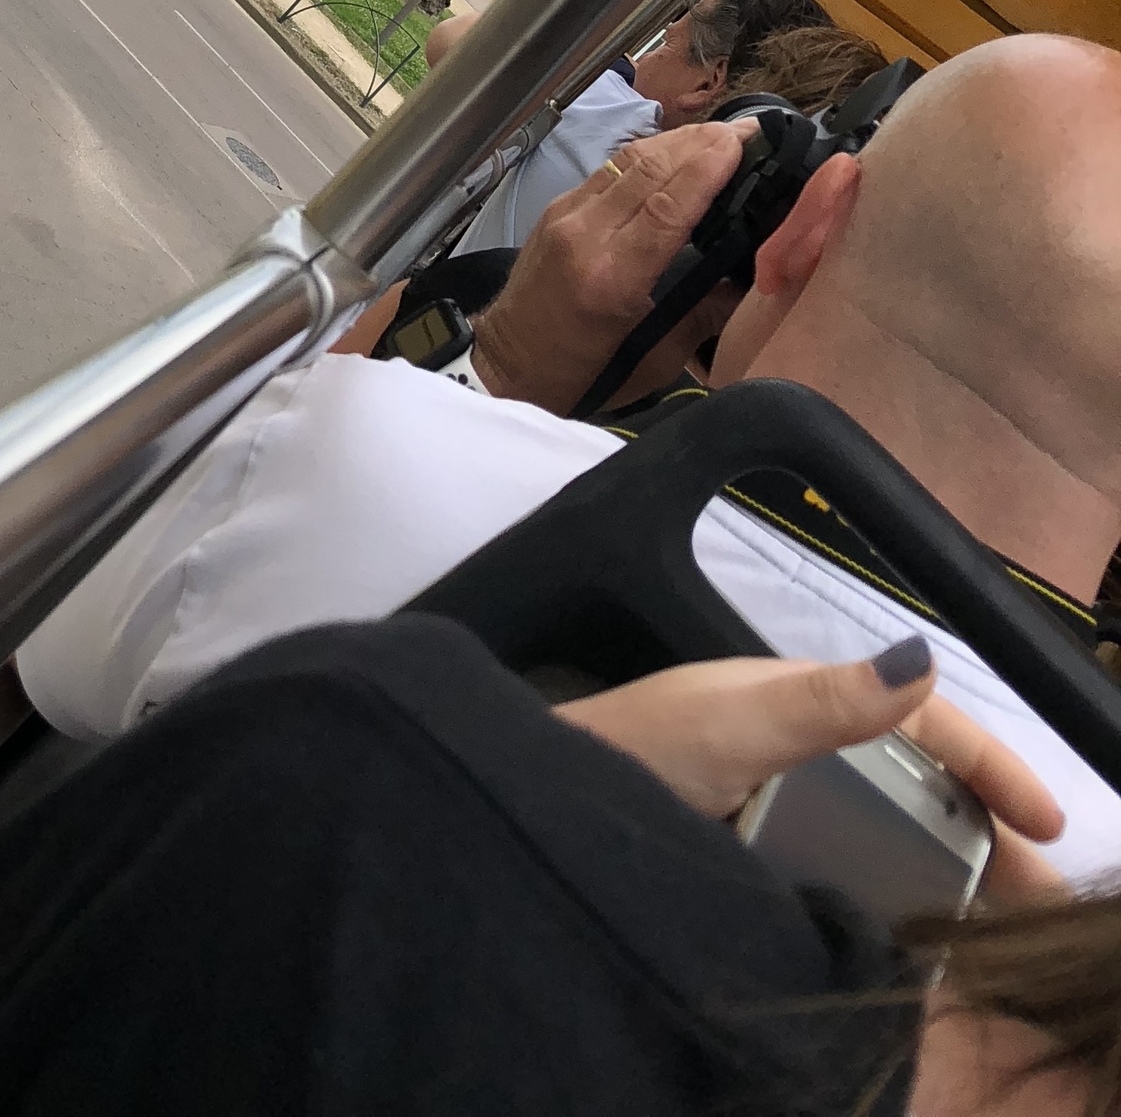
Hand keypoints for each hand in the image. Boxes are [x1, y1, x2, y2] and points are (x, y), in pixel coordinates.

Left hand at [470, 119, 755, 412]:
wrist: (508, 362)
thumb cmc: (582, 371)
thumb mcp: (655, 360)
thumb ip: (704, 317)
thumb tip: (754, 282)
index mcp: (612, 278)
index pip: (666, 206)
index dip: (706, 169)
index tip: (743, 143)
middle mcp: (584, 234)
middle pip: (648, 169)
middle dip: (700, 142)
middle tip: (747, 129)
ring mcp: (565, 214)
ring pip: (627, 160)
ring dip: (676, 140)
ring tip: (720, 133)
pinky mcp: (556, 207)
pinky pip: (609, 169)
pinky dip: (648, 154)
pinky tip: (677, 151)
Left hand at [557, 644, 1066, 905]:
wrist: (544, 802)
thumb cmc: (633, 751)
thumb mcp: (734, 725)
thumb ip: (821, 702)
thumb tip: (920, 659)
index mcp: (803, 697)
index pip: (923, 723)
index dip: (991, 767)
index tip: (1047, 826)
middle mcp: (799, 737)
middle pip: (917, 776)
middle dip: (983, 828)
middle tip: (1031, 896)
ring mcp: (779, 789)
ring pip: (888, 821)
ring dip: (945, 863)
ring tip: (987, 922)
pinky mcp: (759, 841)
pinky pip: (846, 861)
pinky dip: (892, 889)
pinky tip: (912, 932)